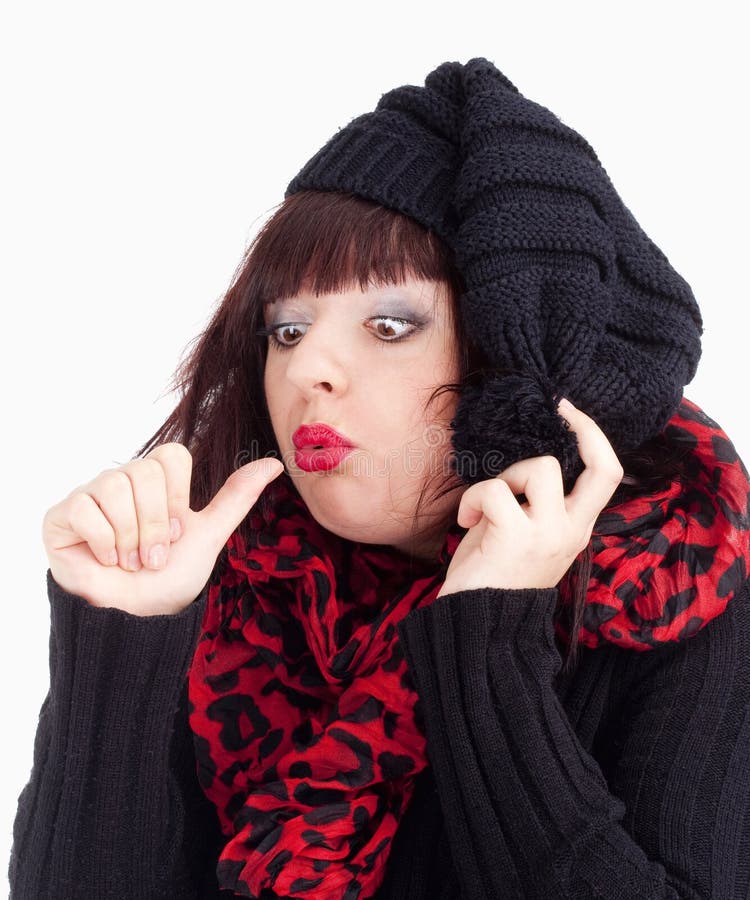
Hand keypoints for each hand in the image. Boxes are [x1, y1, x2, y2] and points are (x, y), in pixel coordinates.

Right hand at [43, 444, 283, 615]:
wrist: (136, 618)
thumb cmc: (170, 579)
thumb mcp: (209, 536)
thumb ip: (237, 498)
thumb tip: (274, 464)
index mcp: (157, 482)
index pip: (172, 456)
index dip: (178, 499)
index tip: (178, 532)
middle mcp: (122, 482)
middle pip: (143, 472)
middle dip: (156, 525)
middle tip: (154, 556)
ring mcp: (90, 496)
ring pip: (114, 487)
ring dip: (130, 537)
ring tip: (131, 562)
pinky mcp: (61, 516)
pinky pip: (83, 508)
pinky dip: (102, 541)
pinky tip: (106, 560)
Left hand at [437, 399, 623, 595]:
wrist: (477, 627)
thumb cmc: (493, 576)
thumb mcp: (524, 533)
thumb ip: (533, 501)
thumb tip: (521, 458)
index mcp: (576, 528)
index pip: (608, 475)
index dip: (593, 435)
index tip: (567, 411)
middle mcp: (571, 530)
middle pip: (601, 466)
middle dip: (579, 428)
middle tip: (553, 413)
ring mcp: (548, 534)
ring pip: (540, 466)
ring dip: (505, 475)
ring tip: (484, 503)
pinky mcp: (517, 537)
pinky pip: (495, 489)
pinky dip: (473, 498)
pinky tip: (466, 521)